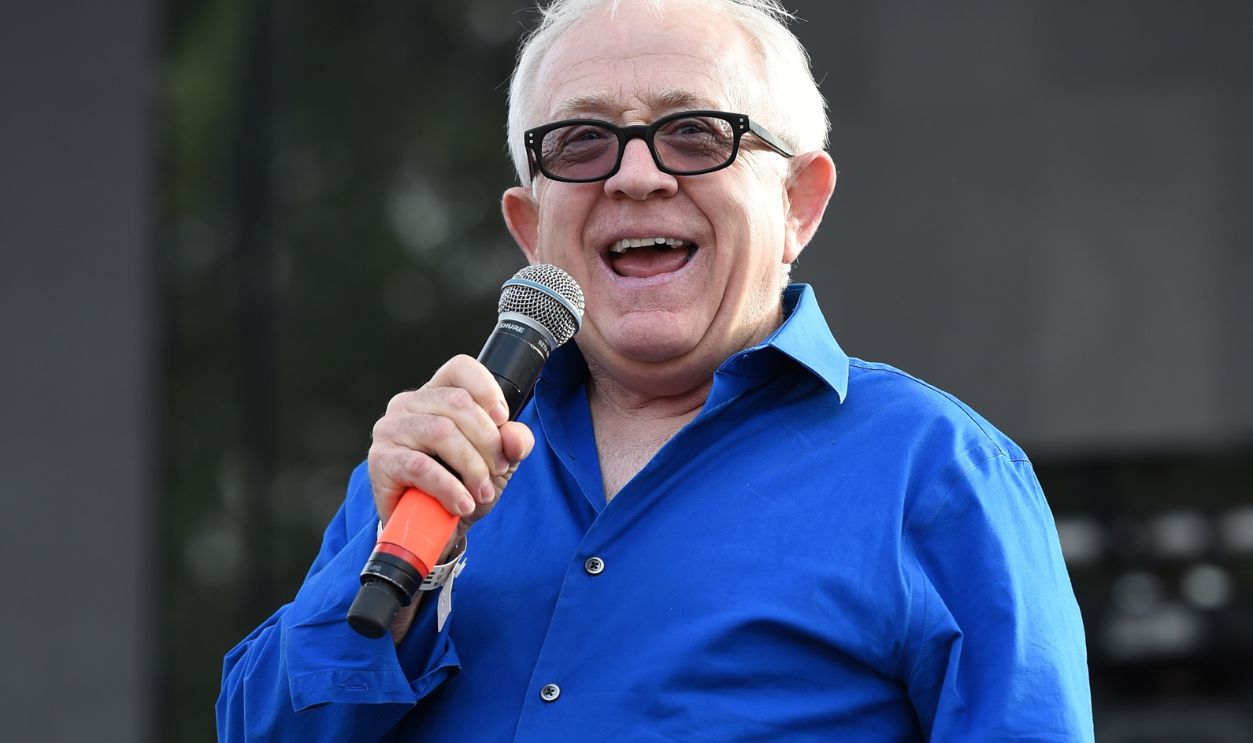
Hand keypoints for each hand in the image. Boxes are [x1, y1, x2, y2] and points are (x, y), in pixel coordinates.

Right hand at [367, 355, 534, 538]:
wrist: (430, 529)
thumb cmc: (461, 485)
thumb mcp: (499, 462)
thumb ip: (515, 443)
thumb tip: (514, 437)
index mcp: (436, 394)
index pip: (460, 368)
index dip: (487, 389)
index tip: (502, 419)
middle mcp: (408, 404)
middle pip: (458, 403)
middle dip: (488, 441)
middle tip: (498, 471)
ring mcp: (390, 429)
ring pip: (442, 432)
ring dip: (472, 467)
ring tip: (482, 494)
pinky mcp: (381, 460)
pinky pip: (421, 466)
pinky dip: (449, 488)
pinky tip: (463, 504)